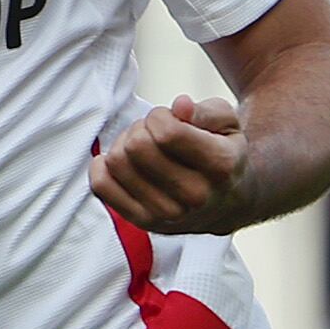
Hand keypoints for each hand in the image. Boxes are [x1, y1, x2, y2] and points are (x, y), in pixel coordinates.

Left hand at [92, 95, 251, 234]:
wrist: (228, 202)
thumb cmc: (223, 153)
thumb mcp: (228, 123)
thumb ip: (206, 111)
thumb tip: (180, 107)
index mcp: (220, 166)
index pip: (166, 132)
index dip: (160, 116)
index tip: (169, 120)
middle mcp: (195, 196)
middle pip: (136, 146)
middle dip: (141, 129)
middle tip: (154, 134)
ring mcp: (167, 214)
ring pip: (116, 162)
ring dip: (124, 146)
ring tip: (144, 149)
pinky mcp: (143, 222)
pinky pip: (101, 185)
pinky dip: (103, 167)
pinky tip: (124, 163)